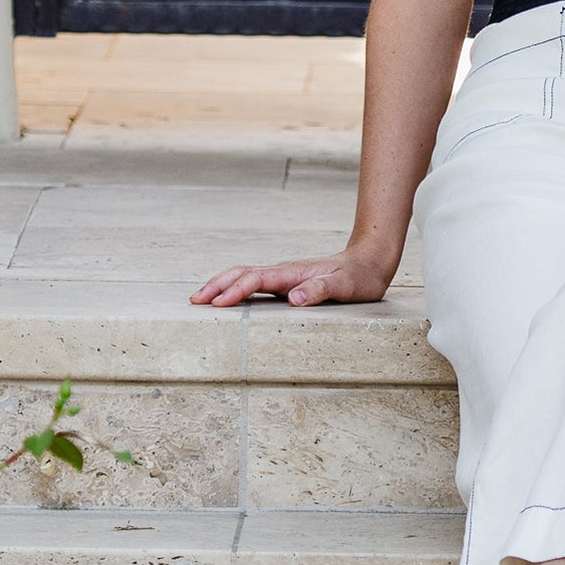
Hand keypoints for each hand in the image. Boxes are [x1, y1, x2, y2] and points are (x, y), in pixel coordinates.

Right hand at [190, 245, 395, 307]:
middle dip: (218, 285)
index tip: (217, 304)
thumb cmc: (359, 277)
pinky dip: (236, 287)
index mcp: (293, 273)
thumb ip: (321, 290)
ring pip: (246, 276)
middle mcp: (285, 272)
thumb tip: (294, 298)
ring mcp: (285, 276)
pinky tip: (229, 297)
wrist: (370, 261)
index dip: (236, 291)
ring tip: (201, 299)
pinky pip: (255, 282)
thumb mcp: (345, 286)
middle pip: (243, 273)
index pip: (257, 280)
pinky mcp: (288, 282)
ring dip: (223, 284)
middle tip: (194, 301)